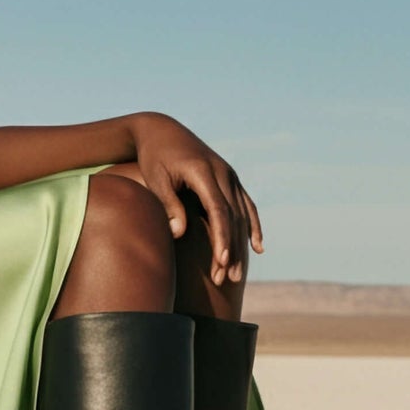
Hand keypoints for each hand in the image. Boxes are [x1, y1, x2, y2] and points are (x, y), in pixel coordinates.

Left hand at [131, 113, 263, 286]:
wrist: (161, 129)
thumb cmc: (153, 156)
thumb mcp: (156, 178)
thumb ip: (169, 204)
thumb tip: (179, 234)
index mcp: (204, 171)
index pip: (218, 210)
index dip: (222, 238)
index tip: (222, 262)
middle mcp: (223, 172)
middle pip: (233, 217)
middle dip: (231, 249)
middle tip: (226, 280)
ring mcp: (229, 174)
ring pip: (242, 214)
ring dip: (241, 244)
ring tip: (236, 275)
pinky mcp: (229, 177)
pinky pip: (246, 204)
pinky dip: (252, 226)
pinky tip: (257, 248)